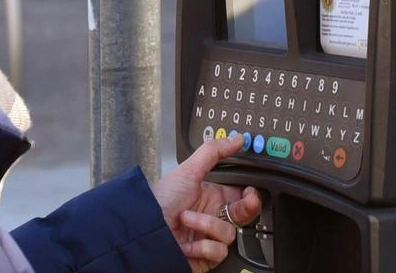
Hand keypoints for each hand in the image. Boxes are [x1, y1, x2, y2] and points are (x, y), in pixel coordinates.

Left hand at [151, 134, 261, 271]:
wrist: (144, 230)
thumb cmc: (159, 200)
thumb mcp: (188, 170)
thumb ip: (213, 152)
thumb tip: (236, 139)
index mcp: (211, 196)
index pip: (241, 196)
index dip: (250, 195)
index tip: (251, 191)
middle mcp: (212, 217)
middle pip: (242, 216)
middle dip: (244, 209)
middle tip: (240, 203)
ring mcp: (208, 238)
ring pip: (229, 234)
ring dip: (206, 225)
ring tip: (186, 219)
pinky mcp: (205, 257)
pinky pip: (219, 252)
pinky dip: (202, 247)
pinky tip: (187, 242)